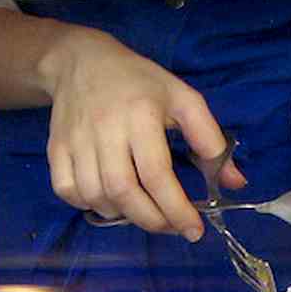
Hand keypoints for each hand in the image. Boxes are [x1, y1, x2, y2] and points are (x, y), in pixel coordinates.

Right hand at [40, 27, 244, 239]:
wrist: (81, 61)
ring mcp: (76, 141)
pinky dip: (89, 205)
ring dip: (123, 215)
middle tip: (171, 228)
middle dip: (152, 220)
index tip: (194, 230)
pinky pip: (68, 191)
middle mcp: (105, 130)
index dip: (176, 209)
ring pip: (96, 197)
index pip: (157, 175)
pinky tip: (109, 201)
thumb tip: (234, 183)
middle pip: (124, 192)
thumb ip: (210, 140)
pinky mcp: (56, 149)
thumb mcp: (182, 98)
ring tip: (144, 211)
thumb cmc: (139, 82)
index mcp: (140, 115)